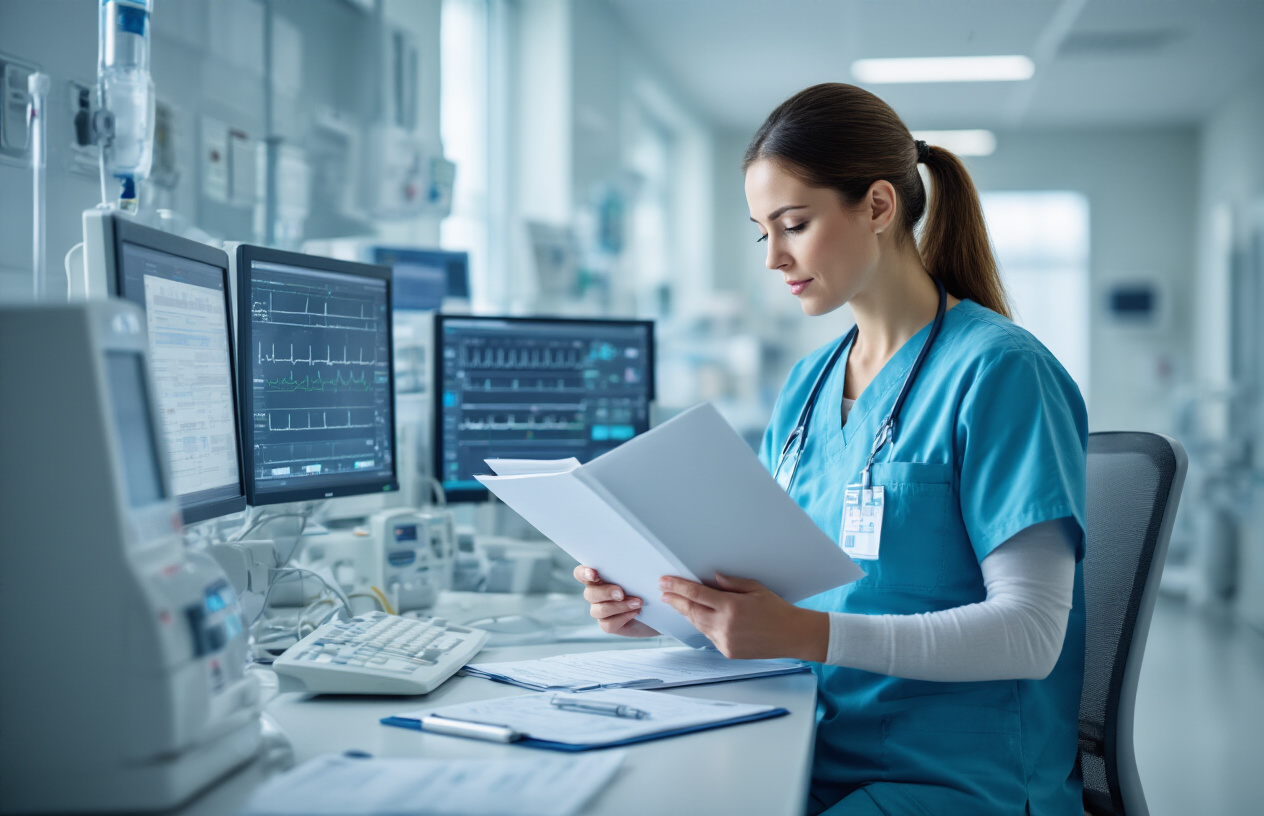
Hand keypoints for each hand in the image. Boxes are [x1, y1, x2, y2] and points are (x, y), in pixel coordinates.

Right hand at [573, 566, 659, 637]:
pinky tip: (635, 613)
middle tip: (621, 593)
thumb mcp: (638, 575)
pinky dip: (623, 618)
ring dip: (619, 606)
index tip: (594, 574)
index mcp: (597, 578)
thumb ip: (630, 569)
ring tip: (637, 603)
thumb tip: (638, 562)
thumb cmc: (643, 586)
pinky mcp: (607, 624)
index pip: (580, 573)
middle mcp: (595, 593)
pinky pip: (608, 624)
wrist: (653, 610)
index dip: (583, 573)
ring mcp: (599, 610)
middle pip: (590, 593)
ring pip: (599, 610)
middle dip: (606, 593)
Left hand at [658, 573, 827, 660]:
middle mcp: (725, 625)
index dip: (677, 587)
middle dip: (675, 600)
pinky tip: (700, 617)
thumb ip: (731, 583)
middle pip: (691, 611)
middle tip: (663, 592)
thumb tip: (712, 578)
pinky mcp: (727, 651)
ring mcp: (725, 641)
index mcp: (731, 607)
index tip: (665, 582)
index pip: (696, 594)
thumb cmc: (777, 610)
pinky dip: (703, 625)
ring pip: (698, 624)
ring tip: (676, 603)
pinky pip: (709, 635)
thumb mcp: (755, 589)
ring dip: (686, 613)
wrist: (792, 635)